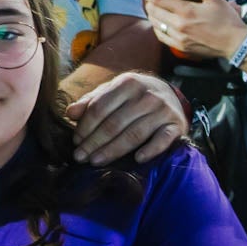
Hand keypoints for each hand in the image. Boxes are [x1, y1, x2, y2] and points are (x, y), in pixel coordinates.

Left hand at [67, 71, 186, 165]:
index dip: (85, 126)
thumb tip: (69, 113)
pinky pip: (162, 140)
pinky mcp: (176, 125)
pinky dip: (150, 150)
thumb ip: (90, 102)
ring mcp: (163, 110)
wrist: (169, 94)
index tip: (75, 141)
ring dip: (113, 150)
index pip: (100, 108)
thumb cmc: (132, 96)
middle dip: (94, 142)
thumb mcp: (111, 92)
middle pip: (114, 123)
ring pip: (134, 134)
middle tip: (80, 157)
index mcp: (127, 83)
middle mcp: (146, 95)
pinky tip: (137, 160)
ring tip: (96, 162)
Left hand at [130, 0, 246, 58]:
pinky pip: (161, 36)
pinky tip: (160, 23)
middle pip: (153, 11)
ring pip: (155, 24)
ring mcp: (178, 37)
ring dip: (152, 15)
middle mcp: (179, 24)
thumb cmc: (227, 20)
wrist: (235, 44)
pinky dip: (157, 28)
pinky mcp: (180, 47)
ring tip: (154, 8)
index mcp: (186, 11)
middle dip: (148, 2)